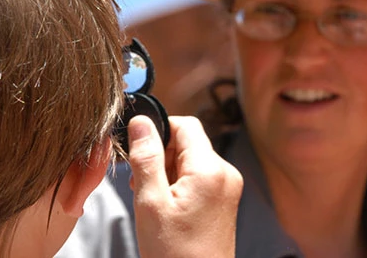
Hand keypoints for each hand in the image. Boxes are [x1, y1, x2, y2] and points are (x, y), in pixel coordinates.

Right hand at [127, 115, 242, 257]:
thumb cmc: (174, 254)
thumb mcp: (150, 203)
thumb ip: (146, 158)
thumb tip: (141, 121)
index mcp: (210, 170)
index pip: (185, 125)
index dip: (158, 131)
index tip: (138, 151)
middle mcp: (225, 174)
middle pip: (188, 143)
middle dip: (160, 156)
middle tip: (140, 184)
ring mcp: (227, 188)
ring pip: (190, 161)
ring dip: (167, 172)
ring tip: (152, 201)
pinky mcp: (224, 201)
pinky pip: (198, 178)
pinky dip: (178, 185)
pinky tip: (165, 208)